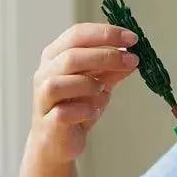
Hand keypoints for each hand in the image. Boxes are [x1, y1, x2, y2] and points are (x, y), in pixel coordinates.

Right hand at [29, 23, 138, 164]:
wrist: (58, 143)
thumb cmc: (75, 107)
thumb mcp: (99, 84)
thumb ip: (112, 70)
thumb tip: (133, 57)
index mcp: (55, 56)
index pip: (77, 34)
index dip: (105, 33)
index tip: (132, 38)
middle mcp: (45, 73)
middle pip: (71, 56)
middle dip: (106, 55)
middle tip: (132, 60)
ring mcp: (43, 99)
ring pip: (60, 82)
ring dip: (89, 84)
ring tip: (103, 90)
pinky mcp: (48, 123)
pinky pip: (64, 112)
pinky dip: (84, 109)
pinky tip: (93, 111)